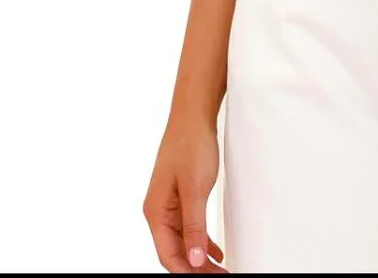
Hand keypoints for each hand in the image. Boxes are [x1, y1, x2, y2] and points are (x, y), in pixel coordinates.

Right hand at [144, 122, 226, 272]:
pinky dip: (201, 240)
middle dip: (196, 268)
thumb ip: (194, 226)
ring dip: (200, 257)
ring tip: (220, 270)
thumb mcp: (195, 189)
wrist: (193, 116)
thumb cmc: (191, 146)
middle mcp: (158, 211)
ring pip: (183, 240)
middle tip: (221, 276)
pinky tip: (214, 252)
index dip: (187, 272)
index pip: (168, 254)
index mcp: (156, 212)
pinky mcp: (180, 196)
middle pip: (176, 251)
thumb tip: (193, 260)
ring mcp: (169, 204)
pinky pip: (189, 227)